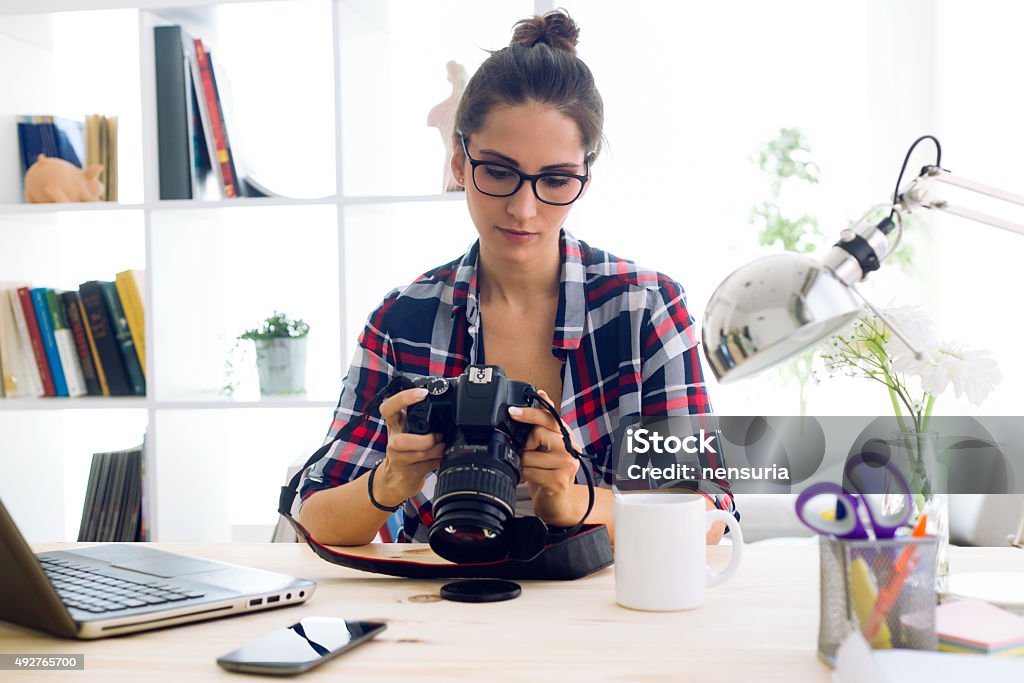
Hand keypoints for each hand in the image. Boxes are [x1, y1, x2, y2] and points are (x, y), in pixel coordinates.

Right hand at [375, 387, 444, 505]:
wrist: (396, 478)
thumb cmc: (406, 449)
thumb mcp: (409, 429)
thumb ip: (421, 417)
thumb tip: (449, 407)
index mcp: (394, 424)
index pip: (388, 408)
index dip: (403, 399)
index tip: (423, 393)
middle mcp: (393, 441)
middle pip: (401, 441)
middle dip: (425, 440)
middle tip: (438, 436)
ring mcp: (398, 459)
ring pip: (419, 454)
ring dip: (436, 450)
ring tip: (442, 447)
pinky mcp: (407, 473)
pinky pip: (427, 466)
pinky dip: (438, 461)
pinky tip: (439, 458)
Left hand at [509, 390, 585, 524]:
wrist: (558, 503)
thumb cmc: (549, 472)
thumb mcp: (546, 445)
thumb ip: (544, 423)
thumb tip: (542, 393)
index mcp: (566, 434)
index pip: (550, 416)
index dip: (531, 412)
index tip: (512, 411)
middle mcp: (570, 447)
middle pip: (537, 432)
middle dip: (525, 445)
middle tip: (529, 454)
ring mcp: (567, 464)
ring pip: (529, 454)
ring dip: (522, 463)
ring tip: (530, 469)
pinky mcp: (559, 480)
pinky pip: (529, 471)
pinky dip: (523, 475)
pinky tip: (529, 478)